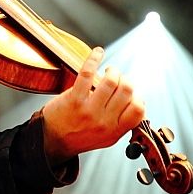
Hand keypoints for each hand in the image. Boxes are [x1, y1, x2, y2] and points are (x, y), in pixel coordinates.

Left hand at [41, 46, 144, 165]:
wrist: (53, 140)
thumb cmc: (79, 136)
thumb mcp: (107, 137)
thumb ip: (122, 124)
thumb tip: (137, 105)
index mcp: (116, 130)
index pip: (138, 109)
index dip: (137, 97)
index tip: (129, 93)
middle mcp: (104, 121)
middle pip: (126, 91)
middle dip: (124, 79)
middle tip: (117, 77)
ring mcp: (89, 110)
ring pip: (110, 82)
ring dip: (112, 70)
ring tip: (108, 70)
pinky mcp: (74, 99)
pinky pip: (87, 74)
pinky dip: (94, 60)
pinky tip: (98, 53)